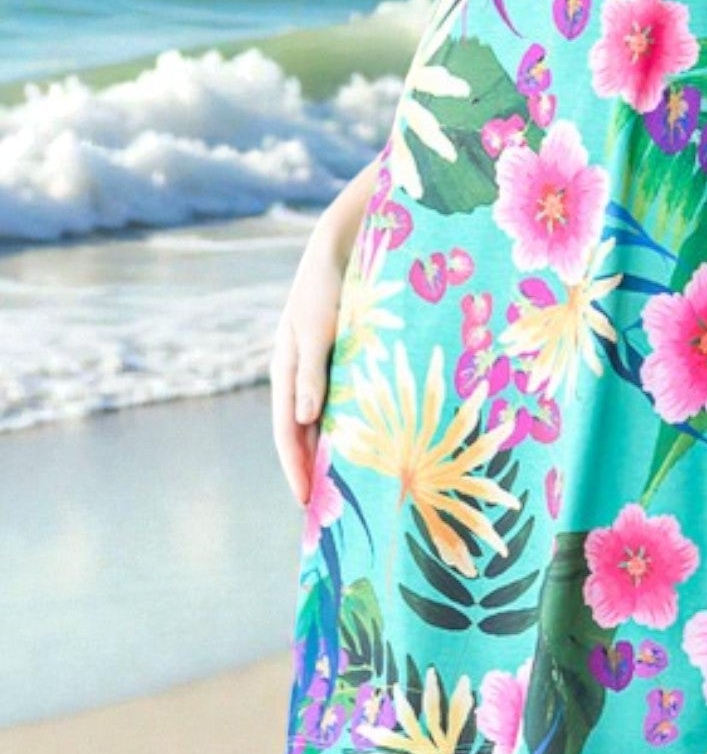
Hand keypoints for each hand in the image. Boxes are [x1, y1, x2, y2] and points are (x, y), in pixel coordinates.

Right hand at [269, 224, 350, 509]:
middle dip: (313, 469)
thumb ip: (312, 372)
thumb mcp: (317, 328)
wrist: (346, 242)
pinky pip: (347, 399)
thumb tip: (305, 420)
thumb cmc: (327, 284)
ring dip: (334, 449)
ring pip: (327, 419)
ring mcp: (323, 366)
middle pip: (305, 432)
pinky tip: (373, 439)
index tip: (307, 504)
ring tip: (353, 486)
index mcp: (286, 370)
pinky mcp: (345, 355)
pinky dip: (354, 423)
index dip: (296, 469)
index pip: (287, 432)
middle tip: (330, 511)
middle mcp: (302, 373)